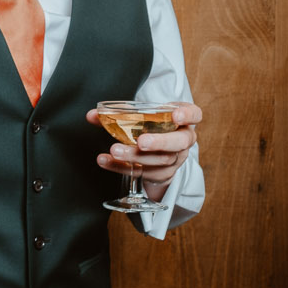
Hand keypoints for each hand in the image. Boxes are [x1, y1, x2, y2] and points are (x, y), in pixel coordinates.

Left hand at [87, 101, 201, 201]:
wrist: (157, 152)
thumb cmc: (151, 127)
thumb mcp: (141, 116)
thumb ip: (118, 113)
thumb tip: (93, 115)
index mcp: (183, 121)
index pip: (195, 114)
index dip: (188, 115)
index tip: (176, 115)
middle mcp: (183, 141)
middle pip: (178, 143)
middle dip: (160, 142)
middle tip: (141, 141)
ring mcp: (174, 160)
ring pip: (159, 161)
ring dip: (135, 156)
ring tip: (115, 150)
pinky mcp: (160, 175)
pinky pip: (141, 173)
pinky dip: (120, 167)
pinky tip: (105, 161)